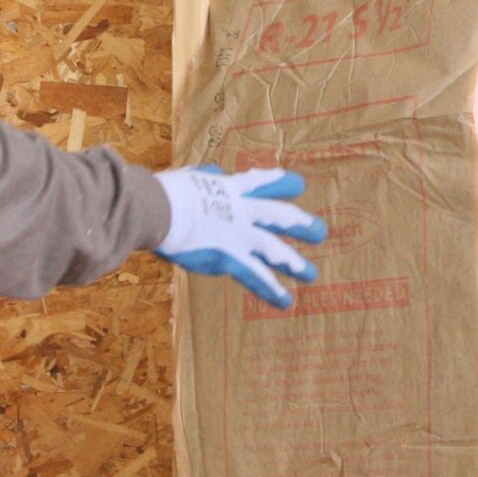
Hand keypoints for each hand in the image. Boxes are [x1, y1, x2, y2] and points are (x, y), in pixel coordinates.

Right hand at [153, 165, 326, 307]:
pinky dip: (272, 291)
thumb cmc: (163, 192)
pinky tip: (287, 303)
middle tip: (321, 232)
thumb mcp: (190, 177)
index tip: (299, 184)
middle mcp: (240, 211)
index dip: (279, 182)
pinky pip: (256, 277)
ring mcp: (238, 235)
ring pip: (274, 250)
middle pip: (278, 216)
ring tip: (312, 275)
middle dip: (300, 224)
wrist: (157, 208)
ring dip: (294, 263)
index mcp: (228, 189)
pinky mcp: (230, 257)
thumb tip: (215, 173)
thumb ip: (206, 176)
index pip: (259, 183)